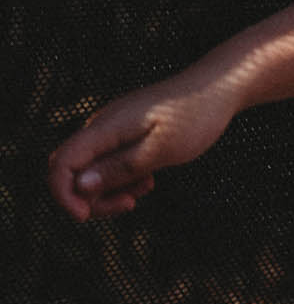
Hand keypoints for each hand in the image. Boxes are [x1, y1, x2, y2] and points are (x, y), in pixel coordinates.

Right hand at [47, 72, 237, 220]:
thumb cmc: (195, 116)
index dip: (63, 195)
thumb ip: (121, 168)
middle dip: (93, 197)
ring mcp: (114, 127)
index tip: (85, 217)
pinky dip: (125, 176)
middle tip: (131, 204)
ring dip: (113, 188)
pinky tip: (149, 179)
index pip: (61, 163)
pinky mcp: (127, 130)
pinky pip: (112, 160)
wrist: (220, 86)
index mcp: (106, 127)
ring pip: (94, 168)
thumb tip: (80, 186)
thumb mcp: (162, 150)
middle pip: (73, 170)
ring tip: (147, 188)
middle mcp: (103, 126)